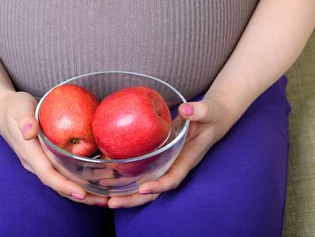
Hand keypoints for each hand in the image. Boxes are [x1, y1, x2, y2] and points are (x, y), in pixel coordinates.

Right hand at [0, 91, 108, 205]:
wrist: (4, 110)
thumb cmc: (15, 107)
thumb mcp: (20, 108)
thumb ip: (25, 119)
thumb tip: (29, 132)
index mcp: (30, 153)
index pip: (47, 174)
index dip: (64, 186)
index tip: (81, 194)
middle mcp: (35, 163)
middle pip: (59, 184)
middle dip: (81, 194)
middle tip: (104, 200)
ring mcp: (41, 162)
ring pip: (63, 181)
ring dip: (84, 189)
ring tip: (106, 195)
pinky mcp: (47, 158)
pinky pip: (64, 172)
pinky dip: (81, 178)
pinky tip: (99, 179)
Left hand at [107, 97, 232, 208]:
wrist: (211, 117)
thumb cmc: (212, 116)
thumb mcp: (209, 112)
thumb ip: (199, 111)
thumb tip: (186, 111)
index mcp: (187, 159)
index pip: (173, 178)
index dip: (159, 186)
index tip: (143, 188)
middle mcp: (173, 165)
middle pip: (153, 190)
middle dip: (133, 199)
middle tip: (112, 203)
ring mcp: (164, 162)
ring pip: (143, 183)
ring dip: (124, 190)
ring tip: (101, 194)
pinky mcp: (156, 156)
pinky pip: (140, 169)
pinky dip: (123, 174)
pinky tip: (104, 173)